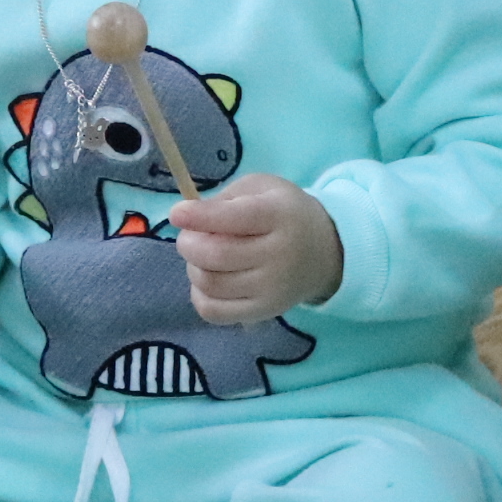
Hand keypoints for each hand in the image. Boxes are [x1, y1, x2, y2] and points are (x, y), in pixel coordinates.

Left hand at [170, 174, 341, 327]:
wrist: (325, 251)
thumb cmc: (283, 212)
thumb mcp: (262, 188)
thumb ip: (226, 198)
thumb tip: (191, 220)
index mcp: (279, 216)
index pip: (235, 218)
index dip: (200, 217)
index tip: (177, 213)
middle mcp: (279, 255)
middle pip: (216, 255)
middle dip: (189, 244)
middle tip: (188, 237)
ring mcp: (272, 289)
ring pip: (211, 284)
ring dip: (193, 268)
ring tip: (201, 257)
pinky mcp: (263, 312)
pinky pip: (214, 312)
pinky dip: (199, 295)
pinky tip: (207, 280)